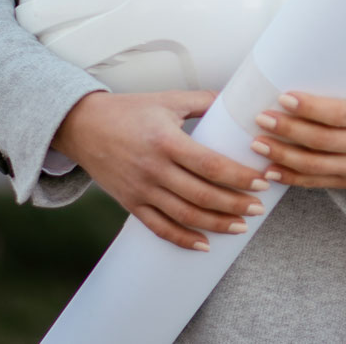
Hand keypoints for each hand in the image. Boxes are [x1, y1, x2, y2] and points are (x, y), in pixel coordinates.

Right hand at [52, 90, 270, 251]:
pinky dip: (183, 239)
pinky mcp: (131, 203)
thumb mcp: (167, 100)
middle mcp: (154, 169)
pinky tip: (204, 244)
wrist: (84, 127)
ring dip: (216, 224)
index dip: (238, 176)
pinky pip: (160, 228)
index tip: (261, 181)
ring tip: (241, 226)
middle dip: (234, 204)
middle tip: (259, 208)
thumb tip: (235, 100)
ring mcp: (142, 189)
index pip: (210, 164)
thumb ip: (202, 101)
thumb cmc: (128, 110)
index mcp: (166, 140)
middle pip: (201, 195)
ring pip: (184, 215)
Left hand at [249, 81, 345, 189]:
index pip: (339, 113)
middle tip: (261, 118)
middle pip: (322, 140)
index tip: (284, 97)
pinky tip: (269, 171)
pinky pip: (315, 182)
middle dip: (288, 130)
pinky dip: (291, 178)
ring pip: (315, 165)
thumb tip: (300, 64)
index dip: (310, 107)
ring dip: (282, 156)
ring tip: (258, 144)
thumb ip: (340, 84)